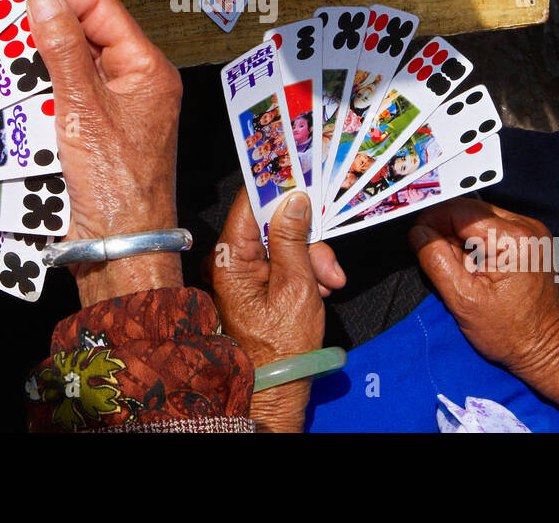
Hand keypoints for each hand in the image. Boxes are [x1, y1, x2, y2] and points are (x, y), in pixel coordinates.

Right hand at [26, 0, 183, 305]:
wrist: (119, 249)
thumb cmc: (116, 185)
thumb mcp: (82, 110)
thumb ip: (62, 50)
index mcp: (146, 68)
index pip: (101, 9)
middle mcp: (134, 83)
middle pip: (83, 36)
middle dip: (41, 31)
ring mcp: (113, 109)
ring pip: (68, 68)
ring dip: (34, 66)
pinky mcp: (93, 133)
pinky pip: (63, 100)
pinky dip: (38, 96)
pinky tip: (9, 98)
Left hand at [206, 188, 336, 431]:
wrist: (279, 384)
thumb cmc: (283, 344)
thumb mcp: (296, 285)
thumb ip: (293, 238)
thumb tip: (294, 199)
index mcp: (230, 258)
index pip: (249, 204)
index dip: (276, 188)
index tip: (301, 174)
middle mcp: (229, 261)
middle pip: (270, 226)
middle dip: (306, 240)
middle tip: (329, 264)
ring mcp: (240, 273)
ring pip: (280, 244)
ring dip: (310, 259)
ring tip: (328, 284)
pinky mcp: (252, 284)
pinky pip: (279, 263)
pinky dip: (303, 271)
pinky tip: (318, 289)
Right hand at [409, 197, 558, 425]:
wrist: (546, 350)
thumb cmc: (508, 333)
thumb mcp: (463, 300)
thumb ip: (436, 260)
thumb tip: (418, 232)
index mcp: (513, 239)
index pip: (460, 211)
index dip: (432, 221)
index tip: (417, 240)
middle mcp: (527, 227)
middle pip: (471, 210)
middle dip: (446, 229)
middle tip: (435, 257)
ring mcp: (533, 231)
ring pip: (480, 216)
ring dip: (461, 236)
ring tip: (459, 267)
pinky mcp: (532, 239)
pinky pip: (493, 227)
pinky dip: (476, 241)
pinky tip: (474, 266)